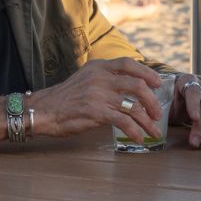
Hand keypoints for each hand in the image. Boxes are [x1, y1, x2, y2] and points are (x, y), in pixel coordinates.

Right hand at [29, 58, 163, 140]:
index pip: (128, 63)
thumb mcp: (86, 78)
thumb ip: (105, 79)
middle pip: (138, 85)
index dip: (147, 72)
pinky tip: (139, 137)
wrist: (42, 110)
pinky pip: (123, 121)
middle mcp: (100, 78)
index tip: (158, 83)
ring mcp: (99, 95)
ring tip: (153, 130)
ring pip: (134, 106)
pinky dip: (135, 130)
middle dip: (152, 101)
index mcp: (98, 67)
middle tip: (157, 113)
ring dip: (147, 120)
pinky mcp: (96, 112)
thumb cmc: (66, 97)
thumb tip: (130, 87)